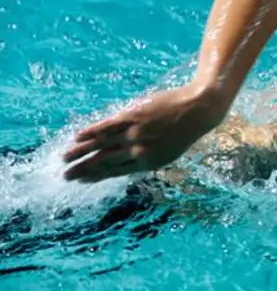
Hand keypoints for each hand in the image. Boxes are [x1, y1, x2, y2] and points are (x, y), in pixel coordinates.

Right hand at [63, 85, 226, 182]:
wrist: (198, 110)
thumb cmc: (184, 131)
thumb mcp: (168, 151)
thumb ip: (146, 155)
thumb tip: (127, 159)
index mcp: (148, 163)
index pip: (116, 172)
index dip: (97, 176)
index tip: (83, 180)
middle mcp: (138, 150)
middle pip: (105, 161)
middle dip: (84, 169)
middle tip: (66, 176)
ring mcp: (135, 133)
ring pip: (102, 145)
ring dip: (81, 152)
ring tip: (65, 158)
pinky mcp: (133, 116)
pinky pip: (108, 126)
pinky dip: (92, 131)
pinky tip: (78, 136)